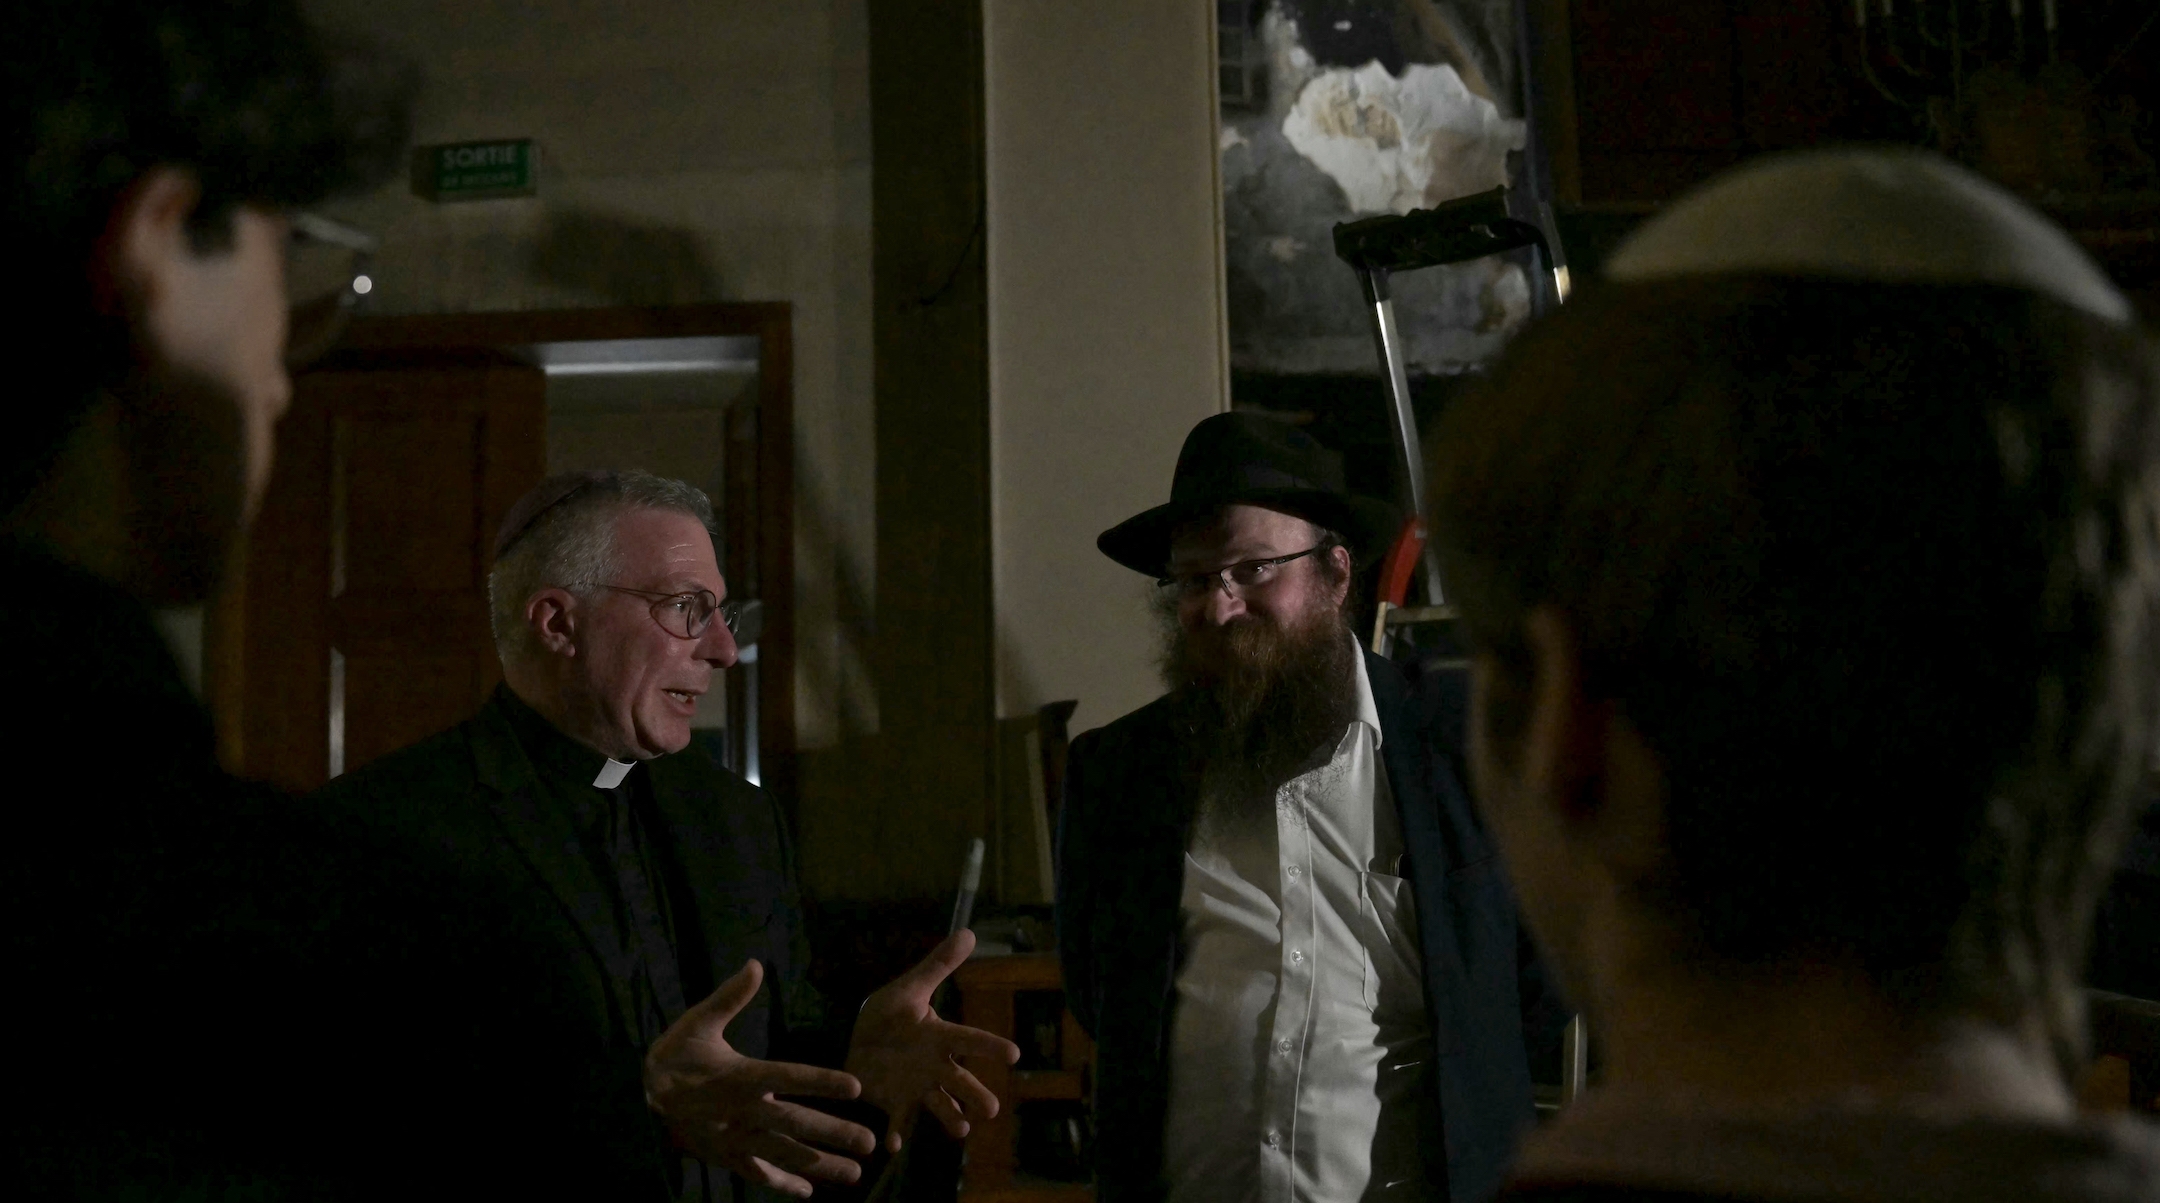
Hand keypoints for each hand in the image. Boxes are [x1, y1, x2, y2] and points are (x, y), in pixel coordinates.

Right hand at [645, 960, 876, 1197]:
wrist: (637, 1098)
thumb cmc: (674, 1056)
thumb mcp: (697, 1022)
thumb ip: (729, 997)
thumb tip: (755, 965)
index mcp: (739, 1076)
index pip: (789, 1077)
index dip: (822, 1081)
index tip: (855, 1087)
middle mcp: (742, 1111)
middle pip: (795, 1123)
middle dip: (833, 1133)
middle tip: (869, 1142)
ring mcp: (734, 1139)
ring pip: (783, 1154)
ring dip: (820, 1165)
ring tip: (854, 1174)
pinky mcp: (725, 1157)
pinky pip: (757, 1174)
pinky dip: (782, 1185)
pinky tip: (807, 1194)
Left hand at [845, 929, 1021, 1148]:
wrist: (859, 1044)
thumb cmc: (889, 1016)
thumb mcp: (909, 989)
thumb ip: (938, 965)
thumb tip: (970, 932)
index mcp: (938, 1036)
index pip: (968, 1039)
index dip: (989, 1046)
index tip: (1013, 1053)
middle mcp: (933, 1066)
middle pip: (958, 1080)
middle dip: (974, 1094)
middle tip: (992, 1110)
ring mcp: (915, 1087)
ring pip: (937, 1104)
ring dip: (949, 1117)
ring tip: (961, 1130)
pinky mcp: (893, 1103)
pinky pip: (897, 1122)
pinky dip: (896, 1134)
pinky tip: (893, 1146)